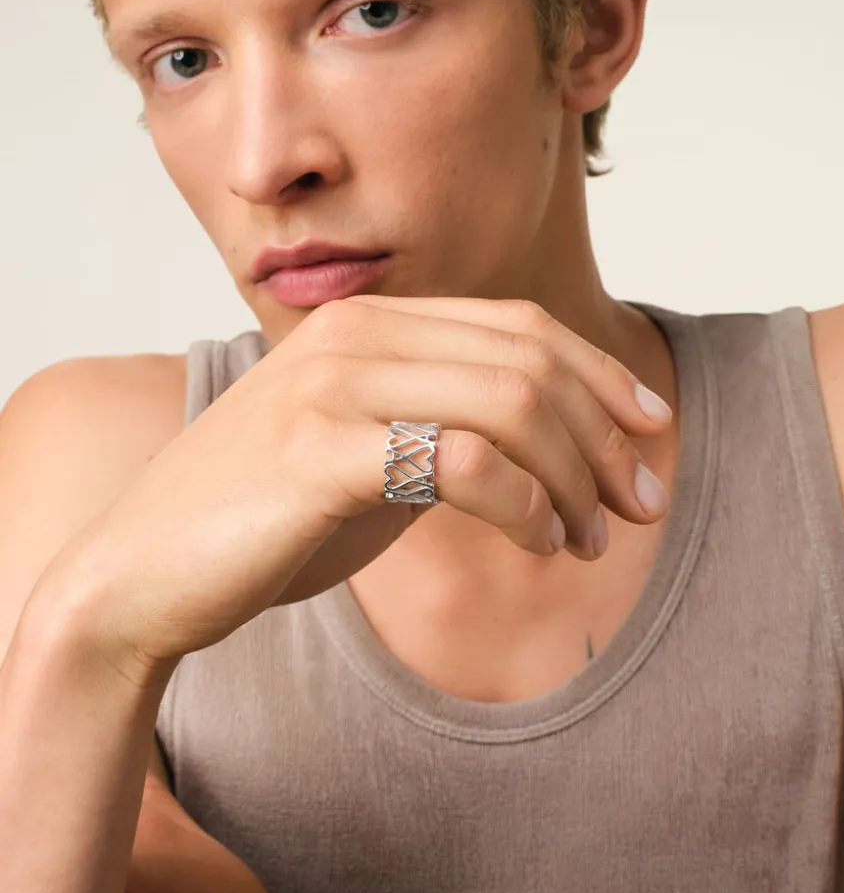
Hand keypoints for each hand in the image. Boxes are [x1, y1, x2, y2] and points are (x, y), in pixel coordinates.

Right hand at [42, 296, 670, 680]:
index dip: (600, 375)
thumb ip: (444, 427)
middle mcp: (356, 332)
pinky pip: (461, 463)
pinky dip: (525, 505)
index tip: (651, 431)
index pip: (521, 326)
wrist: (143, 570)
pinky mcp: (320, 450)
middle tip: (642, 503)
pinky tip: (540, 544)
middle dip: (605, 436)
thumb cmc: (265, 514)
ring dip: (575, 478)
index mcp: (372, 321)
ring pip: (510, 404)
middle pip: (530, 361)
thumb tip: (555, 446)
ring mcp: (334, 383)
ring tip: (593, 541)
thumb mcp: (369, 451)